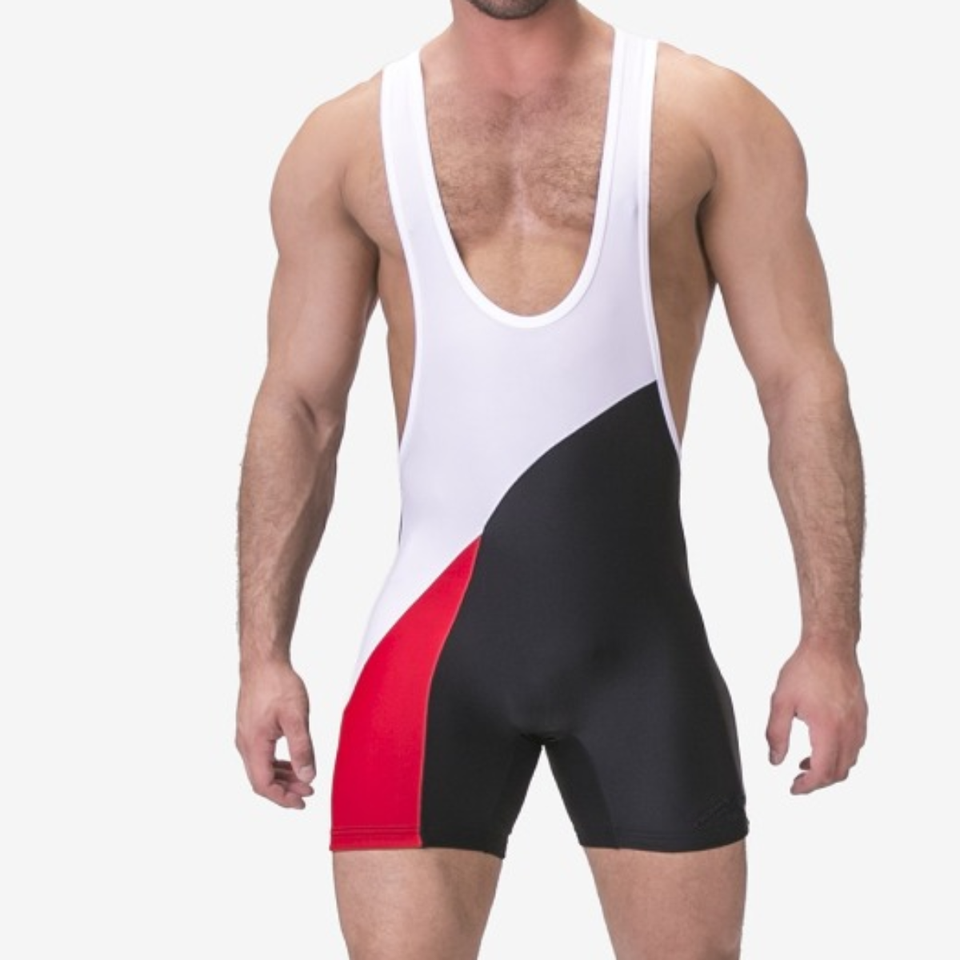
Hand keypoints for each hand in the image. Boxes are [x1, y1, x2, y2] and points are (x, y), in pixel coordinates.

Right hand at [236, 660, 316, 808]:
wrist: (263, 661)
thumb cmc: (278, 684)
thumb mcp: (296, 717)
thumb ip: (302, 748)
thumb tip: (307, 776)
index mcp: (254, 744)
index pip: (263, 785)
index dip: (282, 798)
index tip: (302, 802)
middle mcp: (245, 744)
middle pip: (261, 779)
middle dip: (285, 790)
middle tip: (308, 792)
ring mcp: (245, 735)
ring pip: (261, 767)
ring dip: (282, 777)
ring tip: (304, 780)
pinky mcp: (250, 728)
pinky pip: (261, 755)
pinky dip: (276, 764)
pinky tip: (292, 762)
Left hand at [766, 642, 866, 794]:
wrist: (830, 647)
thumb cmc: (806, 669)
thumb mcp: (781, 701)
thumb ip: (776, 734)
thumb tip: (775, 759)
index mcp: (828, 729)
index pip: (822, 772)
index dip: (807, 786)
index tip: (794, 787)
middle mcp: (848, 730)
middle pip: (839, 772)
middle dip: (818, 782)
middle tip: (798, 779)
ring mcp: (858, 724)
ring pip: (849, 761)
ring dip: (830, 769)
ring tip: (806, 763)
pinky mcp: (862, 716)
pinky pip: (855, 746)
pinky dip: (840, 755)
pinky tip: (822, 745)